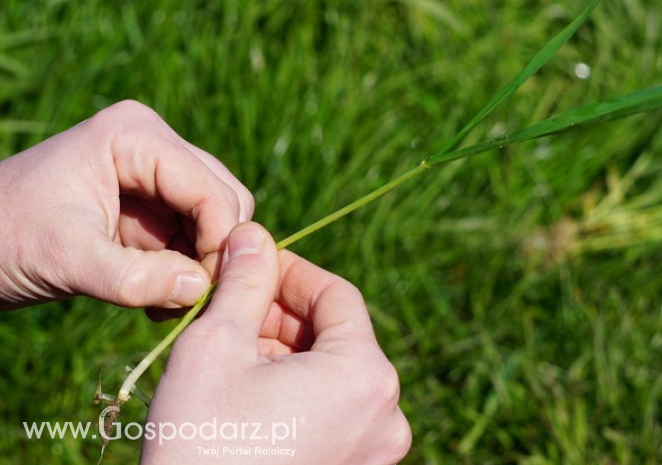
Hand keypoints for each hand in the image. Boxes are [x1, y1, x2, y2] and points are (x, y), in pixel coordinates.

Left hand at [0, 100, 253, 309]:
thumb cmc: (2, 240)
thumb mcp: (68, 260)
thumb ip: (136, 278)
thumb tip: (202, 289)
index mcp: (136, 135)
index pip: (211, 189)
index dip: (219, 242)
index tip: (203, 293)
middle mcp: (155, 147)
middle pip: (226, 200)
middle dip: (215, 253)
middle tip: (188, 300)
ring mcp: (157, 177)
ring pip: (218, 223)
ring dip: (203, 267)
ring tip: (168, 306)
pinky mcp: (153, 209)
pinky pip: (196, 240)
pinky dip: (188, 274)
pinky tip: (158, 299)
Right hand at [141, 223, 410, 463]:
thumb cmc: (200, 442)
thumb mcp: (216, 347)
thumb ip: (245, 282)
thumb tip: (255, 235)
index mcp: (365, 375)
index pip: (337, 296)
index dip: (290, 272)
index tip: (250, 263)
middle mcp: (387, 413)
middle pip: (338, 338)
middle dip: (284, 317)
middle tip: (230, 310)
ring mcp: (376, 451)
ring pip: (334, 376)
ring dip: (287, 355)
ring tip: (232, 355)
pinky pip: (335, 414)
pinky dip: (299, 394)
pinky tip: (249, 396)